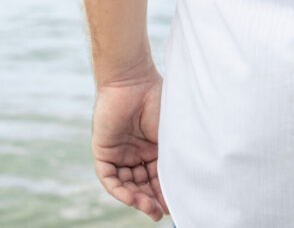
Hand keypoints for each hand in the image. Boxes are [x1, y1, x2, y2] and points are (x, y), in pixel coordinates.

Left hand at [92, 69, 168, 221]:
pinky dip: (120, 190)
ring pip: (126, 184)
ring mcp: (120, 152)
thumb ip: (175, 155)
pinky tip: (132, 198)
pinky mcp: (104, 150)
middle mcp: (136, 152)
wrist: (133, 81)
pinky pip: (109, 177)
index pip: (158, 176)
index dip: (166, 192)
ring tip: (150, 209)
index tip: (176, 206)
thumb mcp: (171, 133)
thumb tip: (189, 180)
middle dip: (151, 200)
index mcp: (154, 147)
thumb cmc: (158, 100)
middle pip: (142, 184)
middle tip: (161, 213)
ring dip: (137, 198)